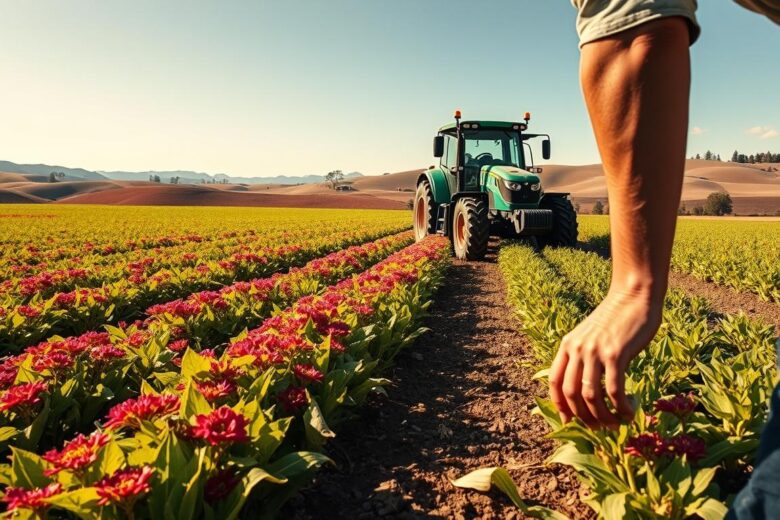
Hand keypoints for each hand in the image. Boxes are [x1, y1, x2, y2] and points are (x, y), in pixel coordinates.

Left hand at [548, 286, 662, 428]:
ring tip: (616, 424)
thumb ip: (584, 356)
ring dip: (603, 417)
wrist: (633, 296)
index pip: (555, 381)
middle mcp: (577, 349)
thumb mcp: (589, 335)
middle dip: (583, 417)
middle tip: (598, 428)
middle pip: (571, 394)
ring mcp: (595, 352)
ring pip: (591, 396)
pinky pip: (615, 390)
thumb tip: (586, 389)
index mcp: (567, 345)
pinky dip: (622, 408)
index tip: (570, 421)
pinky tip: (630, 413)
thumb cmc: (615, 319)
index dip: (560, 405)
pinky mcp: (616, 354)